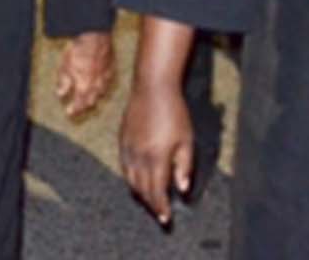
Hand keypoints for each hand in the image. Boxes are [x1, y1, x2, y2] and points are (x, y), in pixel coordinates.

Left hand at [55, 31, 115, 119]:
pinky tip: (101, 83)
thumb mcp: (65, 67)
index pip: (79, 104)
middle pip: (92, 101)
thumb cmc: (78, 50)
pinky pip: (108, 81)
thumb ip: (63, 82)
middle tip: (79, 106)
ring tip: (91, 96)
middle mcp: (96, 85)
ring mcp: (105, 76)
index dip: (74, 110)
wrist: (94, 35)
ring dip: (95, 96)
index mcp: (84, 86)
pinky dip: (103, 85)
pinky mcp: (111, 67)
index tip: (70, 113)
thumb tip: (61, 94)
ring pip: (102, 92)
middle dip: (85, 105)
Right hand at [120, 80, 195, 226]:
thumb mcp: (186, 139)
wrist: (152, 88)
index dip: (161, 208)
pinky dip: (132, 179)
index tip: (165, 219)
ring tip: (150, 200)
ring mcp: (128, 150)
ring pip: (131, 181)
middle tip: (159, 212)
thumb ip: (184, 166)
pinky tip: (139, 180)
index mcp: (156, 158)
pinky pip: (125, 168)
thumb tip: (182, 189)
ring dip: (141, 194)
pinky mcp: (122, 142)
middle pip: (142, 190)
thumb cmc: (174, 112)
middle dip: (151, 204)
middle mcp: (139, 157)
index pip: (157, 191)